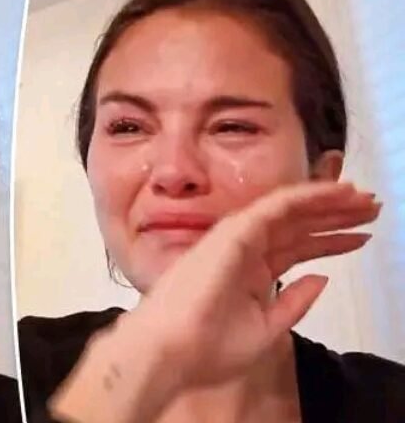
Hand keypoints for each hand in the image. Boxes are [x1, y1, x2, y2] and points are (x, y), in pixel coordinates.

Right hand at [138, 181, 378, 385]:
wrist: (171, 349)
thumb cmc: (209, 347)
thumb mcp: (265, 330)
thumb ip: (293, 303)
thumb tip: (321, 279)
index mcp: (251, 274)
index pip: (296, 249)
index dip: (330, 241)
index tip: (361, 237)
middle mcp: (246, 251)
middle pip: (297, 227)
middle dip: (334, 217)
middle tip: (371, 208)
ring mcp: (239, 239)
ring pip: (290, 211)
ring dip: (328, 202)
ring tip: (364, 198)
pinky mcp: (235, 231)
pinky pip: (277, 206)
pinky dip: (308, 196)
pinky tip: (336, 193)